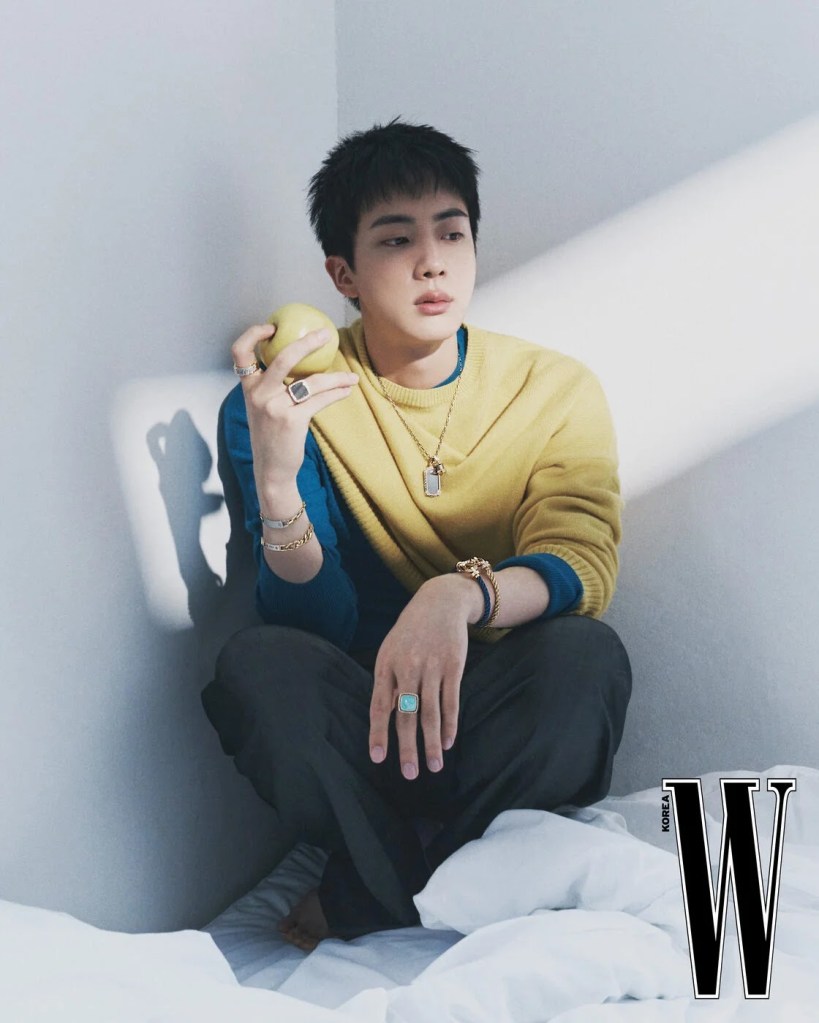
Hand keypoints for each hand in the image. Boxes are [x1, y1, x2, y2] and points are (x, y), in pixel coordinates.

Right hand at [231, 324, 358, 488]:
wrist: (271, 469)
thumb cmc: (271, 436)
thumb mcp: (263, 409)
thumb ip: (272, 387)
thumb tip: (299, 361)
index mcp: (249, 388)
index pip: (240, 354)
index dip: (252, 335)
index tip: (272, 327)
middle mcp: (259, 395)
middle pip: (282, 358)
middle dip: (306, 343)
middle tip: (325, 335)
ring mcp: (275, 407)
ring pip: (311, 382)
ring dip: (336, 378)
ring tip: (352, 377)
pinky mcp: (292, 420)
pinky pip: (320, 400)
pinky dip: (337, 393)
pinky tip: (347, 390)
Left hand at [369, 575, 479, 779]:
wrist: (440, 602)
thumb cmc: (410, 632)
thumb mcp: (391, 650)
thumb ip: (387, 682)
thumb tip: (383, 719)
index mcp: (386, 665)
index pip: (380, 706)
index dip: (379, 733)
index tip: (378, 759)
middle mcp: (407, 667)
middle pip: (406, 715)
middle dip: (407, 748)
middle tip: (409, 774)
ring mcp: (432, 667)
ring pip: (431, 713)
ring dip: (432, 743)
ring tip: (434, 767)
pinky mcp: (453, 666)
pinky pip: (451, 701)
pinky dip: (450, 724)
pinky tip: (448, 743)